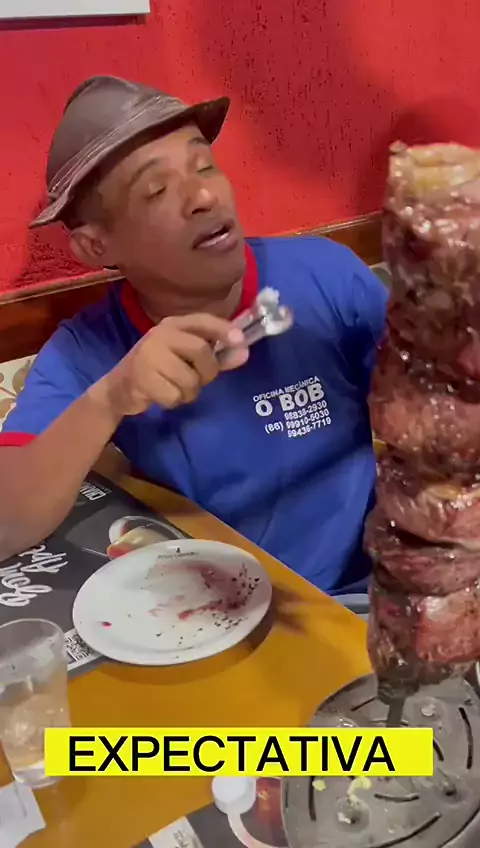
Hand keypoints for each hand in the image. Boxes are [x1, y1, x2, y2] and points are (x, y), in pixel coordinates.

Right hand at [94, 313, 248, 416]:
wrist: (118, 388)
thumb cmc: (159, 370)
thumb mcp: (187, 360)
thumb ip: (216, 356)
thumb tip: (244, 353)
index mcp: (173, 325)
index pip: (202, 320)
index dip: (223, 329)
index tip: (240, 341)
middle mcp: (160, 334)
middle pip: (201, 351)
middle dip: (207, 372)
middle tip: (197, 380)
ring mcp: (149, 355)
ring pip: (189, 379)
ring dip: (188, 392)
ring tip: (174, 387)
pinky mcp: (141, 377)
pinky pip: (174, 395)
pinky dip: (173, 401)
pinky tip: (161, 395)